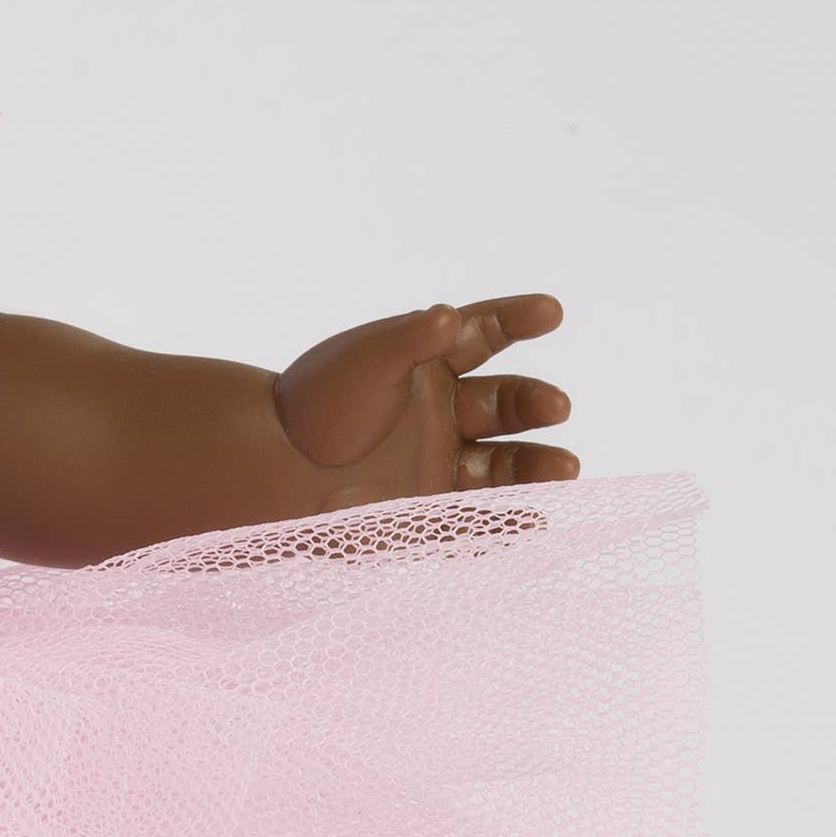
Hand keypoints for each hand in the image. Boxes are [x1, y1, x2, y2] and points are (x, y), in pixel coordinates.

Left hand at [272, 294, 578, 504]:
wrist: (269, 472)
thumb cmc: (313, 407)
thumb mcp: (364, 362)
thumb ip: (410, 340)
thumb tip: (450, 315)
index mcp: (428, 366)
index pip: (484, 335)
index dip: (518, 321)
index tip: (552, 313)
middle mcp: (443, 414)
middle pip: (506, 402)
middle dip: (535, 402)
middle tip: (556, 405)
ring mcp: (440, 466)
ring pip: (504, 464)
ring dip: (538, 465)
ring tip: (567, 467)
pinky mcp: (428, 515)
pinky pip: (477, 521)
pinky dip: (507, 523)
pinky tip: (534, 518)